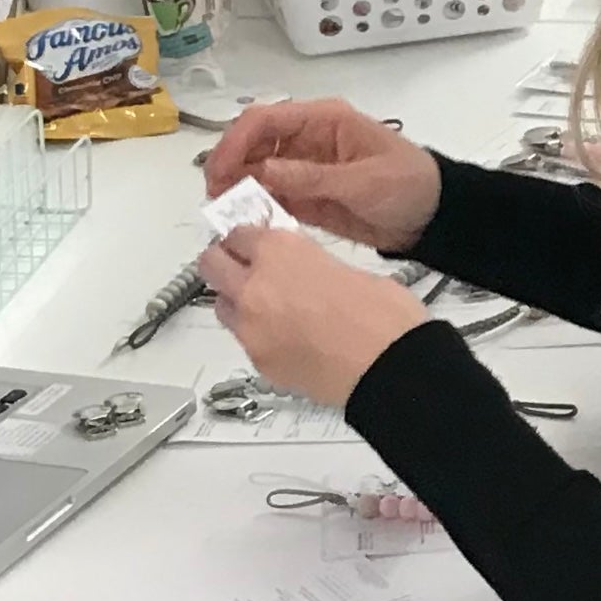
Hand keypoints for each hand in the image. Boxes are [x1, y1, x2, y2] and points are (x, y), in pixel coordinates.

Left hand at [198, 229, 432, 409]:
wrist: (388, 368)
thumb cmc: (383, 316)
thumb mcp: (351, 269)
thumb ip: (313, 265)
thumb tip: (305, 272)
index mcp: (280, 251)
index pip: (239, 233)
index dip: (250, 238)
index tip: (258, 243)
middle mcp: (254, 284)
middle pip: (212, 263)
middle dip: (226, 261)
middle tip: (247, 267)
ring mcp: (249, 326)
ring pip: (221, 303)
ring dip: (237, 300)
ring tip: (271, 308)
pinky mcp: (256, 360)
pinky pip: (245, 341)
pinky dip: (260, 336)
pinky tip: (291, 339)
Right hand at [203, 97, 439, 252]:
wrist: (433, 218)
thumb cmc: (409, 185)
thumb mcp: (365, 180)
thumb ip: (314, 177)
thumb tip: (265, 170)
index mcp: (324, 120)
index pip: (266, 119)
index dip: (236, 141)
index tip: (220, 170)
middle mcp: (307, 139)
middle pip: (252, 143)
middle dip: (229, 165)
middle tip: (215, 196)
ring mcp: (303, 168)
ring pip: (255, 170)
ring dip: (236, 187)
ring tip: (223, 212)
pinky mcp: (305, 195)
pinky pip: (270, 196)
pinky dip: (254, 206)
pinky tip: (243, 221)